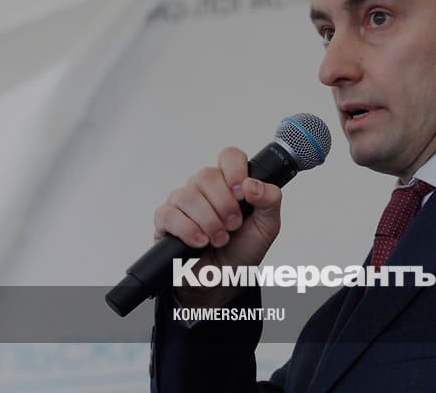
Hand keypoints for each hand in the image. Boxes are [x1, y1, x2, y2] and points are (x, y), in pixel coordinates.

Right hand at [153, 147, 282, 306]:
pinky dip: (189, 230)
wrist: (225, 280)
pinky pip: (169, 215)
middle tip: (233, 225)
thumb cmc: (243, 248)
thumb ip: (270, 199)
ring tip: (219, 239)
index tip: (242, 194)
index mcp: (229, 182)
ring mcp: (183, 202)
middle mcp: (204, 188)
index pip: (229, 156)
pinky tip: (200, 242)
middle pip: (207, 175)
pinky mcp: (165, 221)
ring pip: (188, 195)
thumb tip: (252, 184)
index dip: (235, 170)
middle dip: (224, 204)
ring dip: (209, 220)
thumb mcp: (268, 225)